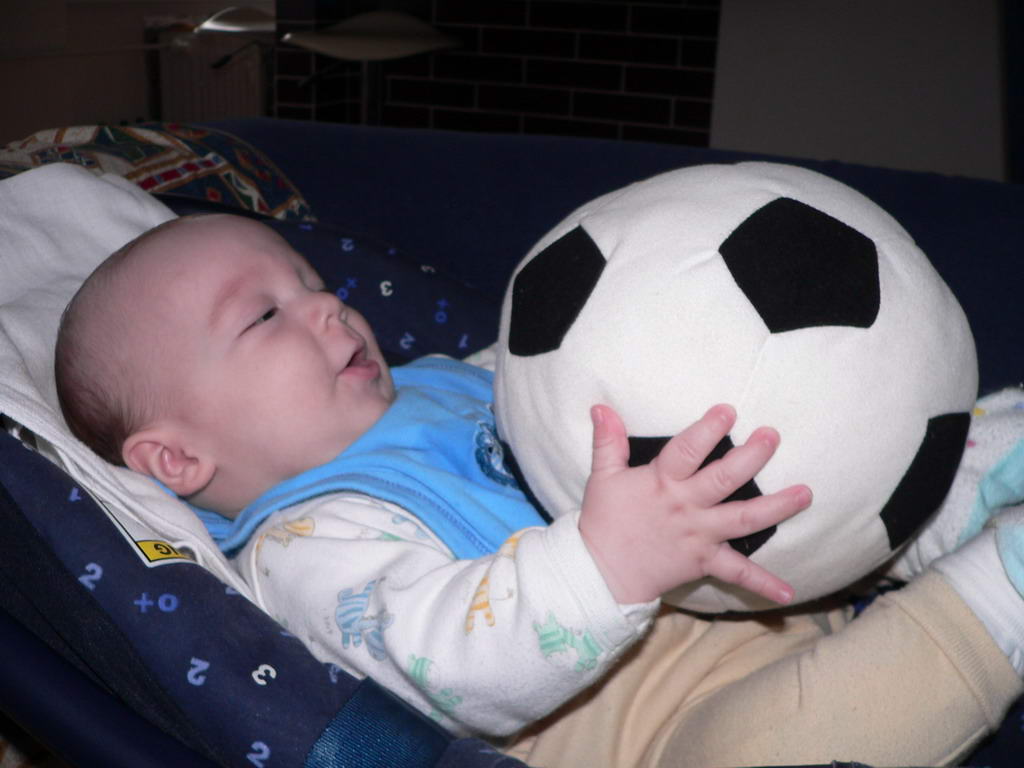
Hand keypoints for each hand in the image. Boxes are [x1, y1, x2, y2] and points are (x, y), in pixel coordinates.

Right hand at [578, 403, 811, 604]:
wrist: (601, 573)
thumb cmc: (604, 521)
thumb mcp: (603, 477)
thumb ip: (607, 441)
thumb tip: (601, 407)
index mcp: (662, 483)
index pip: (688, 451)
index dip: (708, 430)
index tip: (728, 411)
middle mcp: (686, 507)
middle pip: (724, 479)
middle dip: (751, 457)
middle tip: (772, 436)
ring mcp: (699, 535)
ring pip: (743, 519)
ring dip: (777, 507)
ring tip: (805, 493)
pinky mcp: (704, 562)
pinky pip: (737, 574)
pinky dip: (762, 583)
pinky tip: (788, 592)